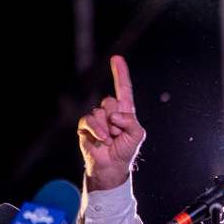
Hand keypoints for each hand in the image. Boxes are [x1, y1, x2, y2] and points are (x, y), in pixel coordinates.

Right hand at [77, 55, 145, 191]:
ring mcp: (97, 118)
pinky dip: (98, 129)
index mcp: (125, 111)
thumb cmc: (126, 149)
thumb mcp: (137, 135)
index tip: (116, 58)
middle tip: (119, 133)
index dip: (120, 73)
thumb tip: (114, 115)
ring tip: (111, 139)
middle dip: (117, 119)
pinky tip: (103, 139)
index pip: (123, 89)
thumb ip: (131, 121)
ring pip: (100, 111)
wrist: (112, 166)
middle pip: (111, 101)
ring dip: (108, 127)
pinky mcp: (85, 126)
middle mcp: (110, 111)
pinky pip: (89, 120)